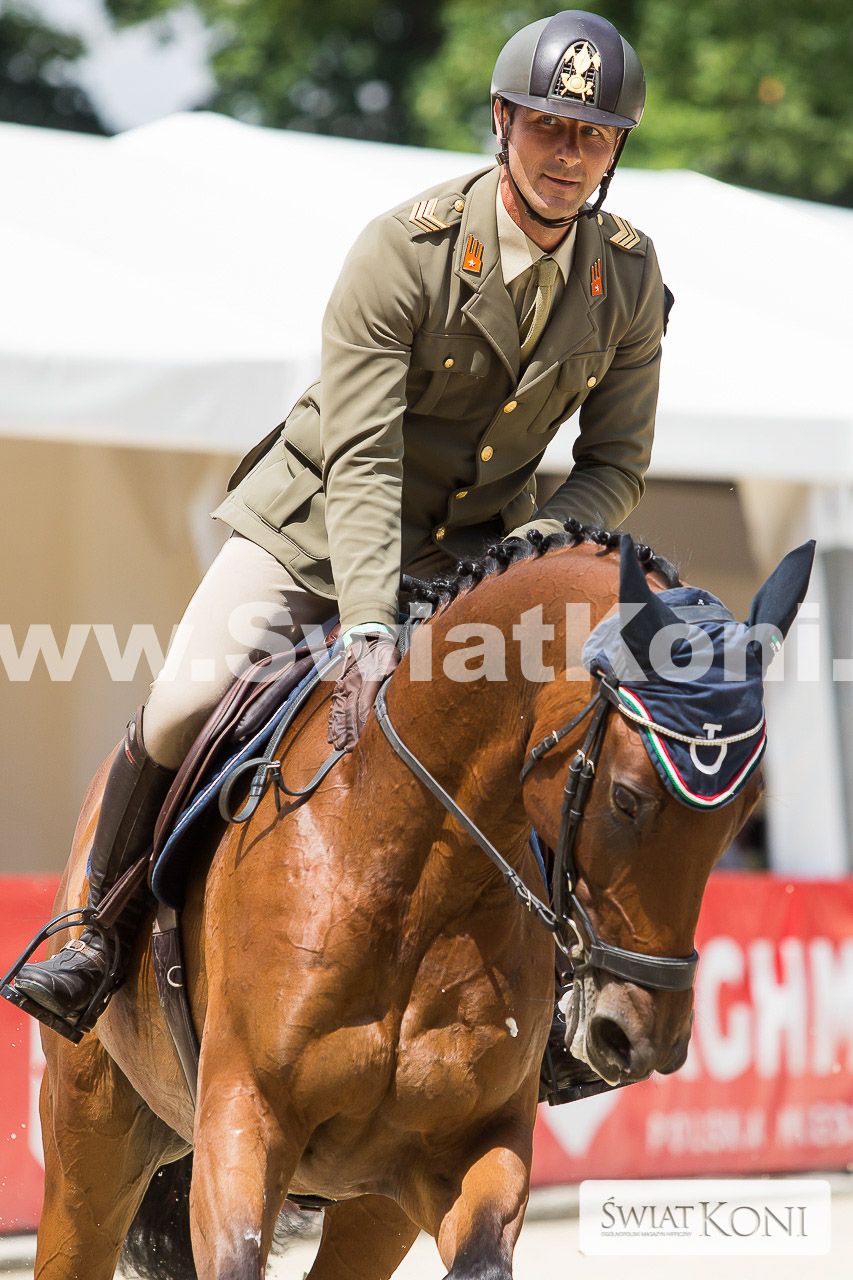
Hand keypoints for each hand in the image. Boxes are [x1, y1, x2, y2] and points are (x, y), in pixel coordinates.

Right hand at [328, 633, 399, 751]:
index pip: (364, 702)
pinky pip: (335, 707)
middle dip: (350, 731)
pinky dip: (333, 722)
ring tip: (340, 746)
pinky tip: (332, 736)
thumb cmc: (385, 653)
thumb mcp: (393, 656)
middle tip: (351, 748)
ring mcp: (345, 685)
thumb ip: (392, 667)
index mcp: (368, 676)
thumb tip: (391, 673)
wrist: (370, 640)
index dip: (362, 721)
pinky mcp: (340, 688)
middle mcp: (353, 682)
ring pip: (340, 710)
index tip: (362, 737)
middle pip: (350, 710)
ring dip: (340, 730)